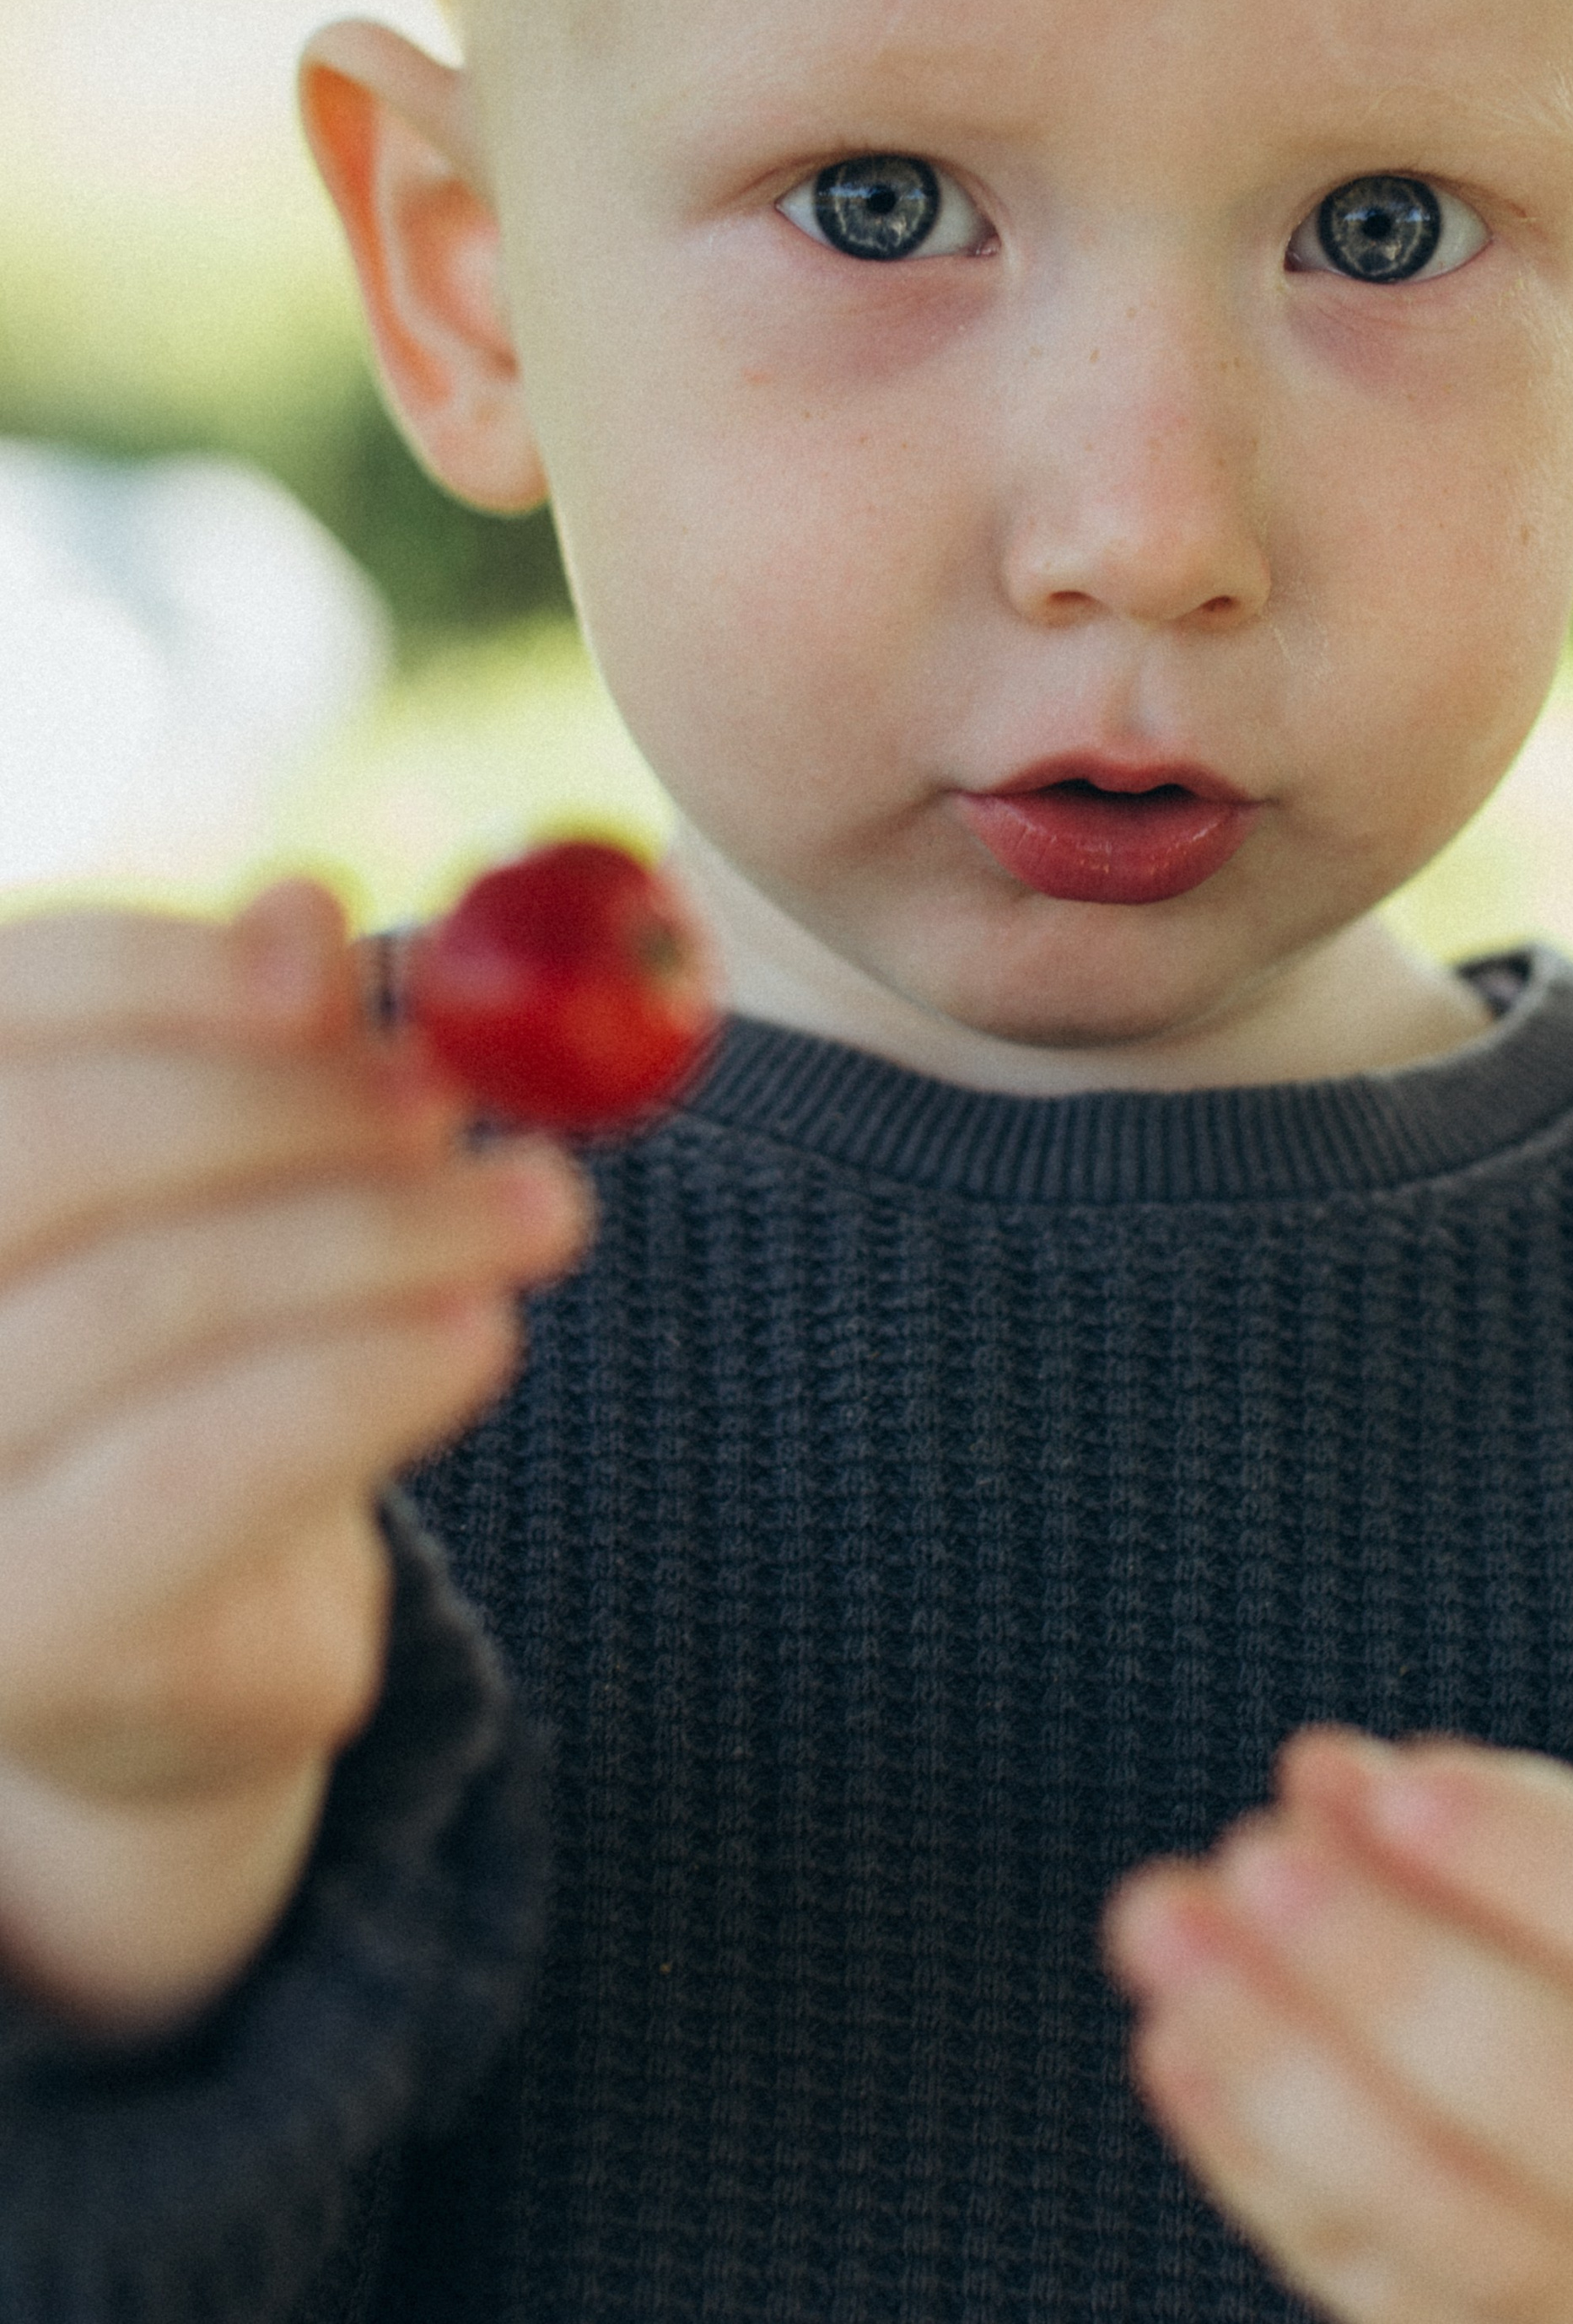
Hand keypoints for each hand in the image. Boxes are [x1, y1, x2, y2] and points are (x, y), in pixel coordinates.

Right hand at [0, 881, 587, 2032]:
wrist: (184, 1646)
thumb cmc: (200, 1368)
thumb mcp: (240, 1188)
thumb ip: (259, 1051)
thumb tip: (302, 911)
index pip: (1, 1004)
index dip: (157, 966)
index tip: (325, 951)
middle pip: (44, 1146)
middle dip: (278, 1105)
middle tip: (452, 1102)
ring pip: (143, 1300)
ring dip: (373, 1234)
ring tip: (534, 1209)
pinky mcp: (11, 1635)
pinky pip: (191, 1471)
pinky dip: (358, 1382)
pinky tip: (478, 1334)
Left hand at [1105, 1732, 1572, 2323]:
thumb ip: (1504, 1826)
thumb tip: (1324, 1780)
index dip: (1541, 1866)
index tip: (1394, 1784)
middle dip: (1394, 1973)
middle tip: (1256, 1855)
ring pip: (1459, 2221)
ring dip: (1284, 2068)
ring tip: (1165, 1928)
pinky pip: (1383, 2291)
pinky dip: (1261, 2165)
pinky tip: (1177, 2040)